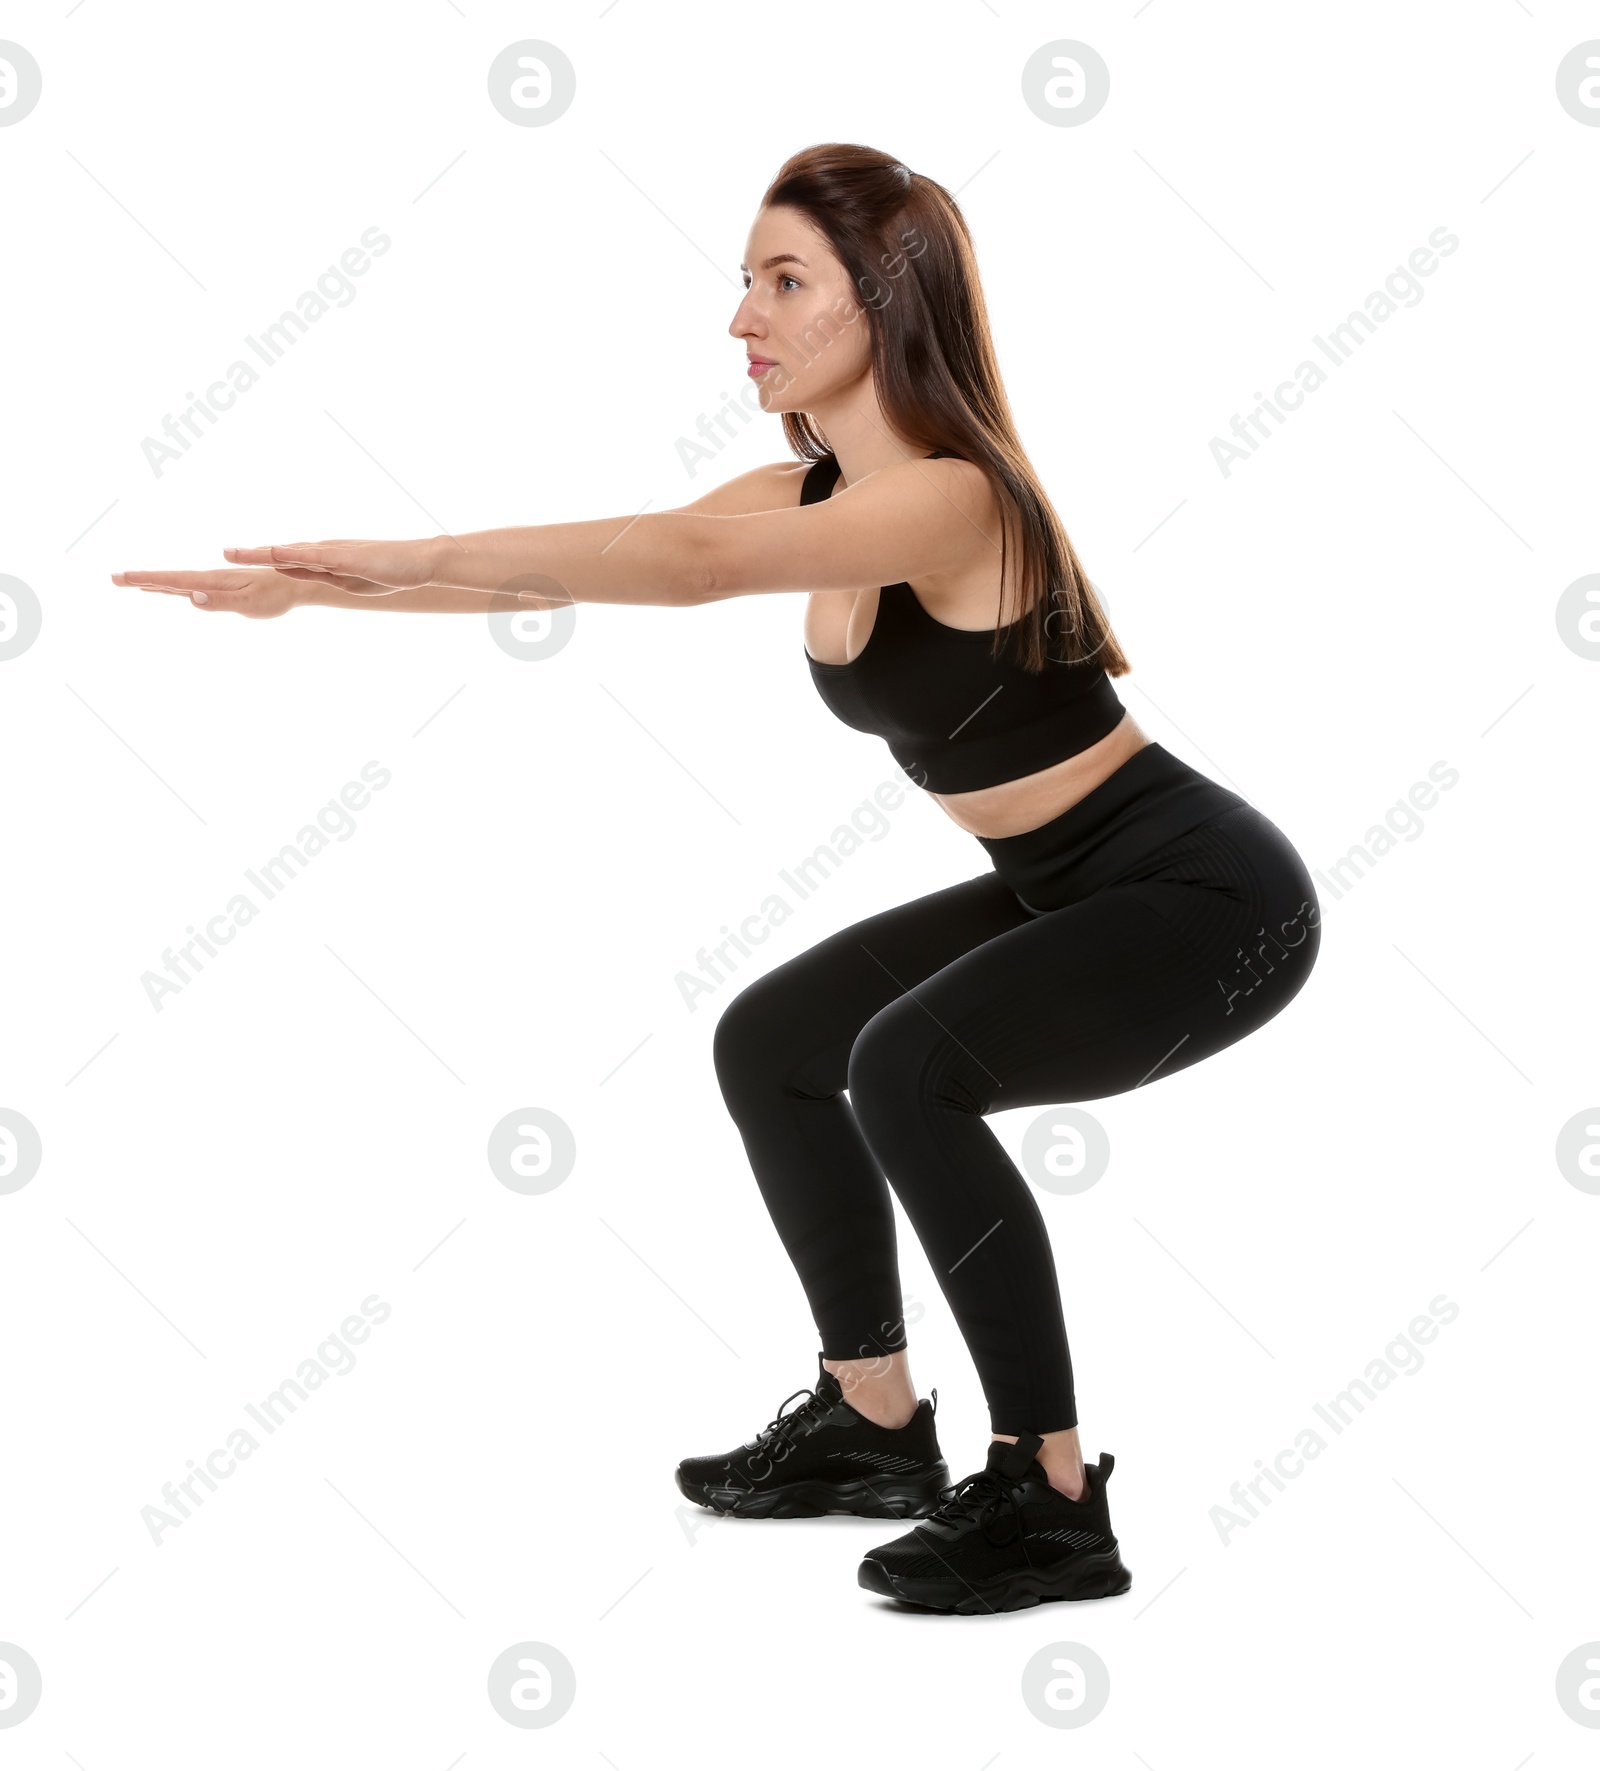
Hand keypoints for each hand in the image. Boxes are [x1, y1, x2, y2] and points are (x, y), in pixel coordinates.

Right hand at [109, 566, 309, 617]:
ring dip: (154, 583)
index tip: (121, 578)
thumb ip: (221, 601)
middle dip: (141, 580)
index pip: (172, 581)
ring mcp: (215, 583)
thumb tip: (191, 597)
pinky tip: (168, 590)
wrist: (295, 582)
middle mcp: (209, 579)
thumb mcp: (250, 602)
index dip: (146, 580)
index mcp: (212, 581)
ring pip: (177, 583)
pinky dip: (173, 587)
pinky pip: (190, 587)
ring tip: (132, 583)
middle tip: (113, 579)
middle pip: (169, 579)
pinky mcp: (223, 588)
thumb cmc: (275, 595)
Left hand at [223, 535, 443, 589]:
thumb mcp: (356, 581)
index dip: (260, 560)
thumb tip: (324, 579)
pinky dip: (292, 555)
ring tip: (234, 552)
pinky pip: (315, 556)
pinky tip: (274, 553)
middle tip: (224, 552)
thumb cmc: (393, 570)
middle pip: (281, 553)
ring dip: (261, 553)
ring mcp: (334, 553)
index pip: (287, 561)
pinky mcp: (347, 557)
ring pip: (291, 552)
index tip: (235, 558)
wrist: (420, 560)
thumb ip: (335, 577)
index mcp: (326, 561)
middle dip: (251, 554)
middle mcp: (325, 552)